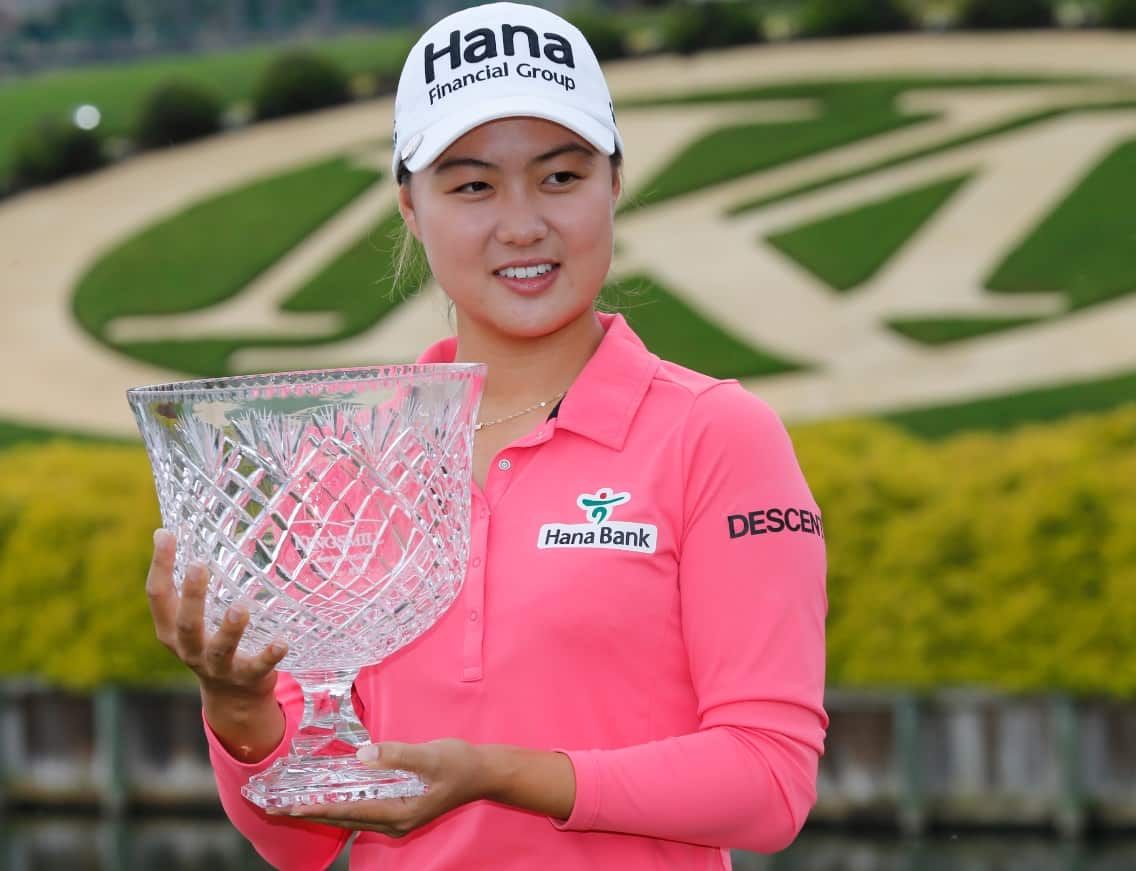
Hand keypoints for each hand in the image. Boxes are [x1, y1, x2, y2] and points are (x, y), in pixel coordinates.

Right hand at [146, 528, 286, 758]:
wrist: (232, 697)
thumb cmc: (210, 641)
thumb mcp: (192, 619)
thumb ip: (186, 587)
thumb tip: (174, 532)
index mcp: (170, 631)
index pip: (158, 596)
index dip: (160, 565)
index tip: (166, 533)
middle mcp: (189, 649)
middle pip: (185, 624)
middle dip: (192, 596)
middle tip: (199, 565)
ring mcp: (217, 666)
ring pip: (219, 648)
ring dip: (230, 629)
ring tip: (241, 607)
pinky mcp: (246, 677)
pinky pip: (258, 666)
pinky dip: (269, 654)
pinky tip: (282, 641)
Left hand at [273, 740, 487, 837]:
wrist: (483, 772)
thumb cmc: (459, 763)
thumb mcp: (430, 755)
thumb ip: (397, 755)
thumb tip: (363, 756)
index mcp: (399, 812)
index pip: (351, 812)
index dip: (319, 809)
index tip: (291, 808)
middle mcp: (394, 821)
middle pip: (345, 819)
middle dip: (311, 813)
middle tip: (277, 808)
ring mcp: (395, 818)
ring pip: (351, 817)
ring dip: (323, 810)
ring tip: (293, 805)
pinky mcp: (398, 809)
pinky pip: (362, 810)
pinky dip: (340, 805)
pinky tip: (327, 796)